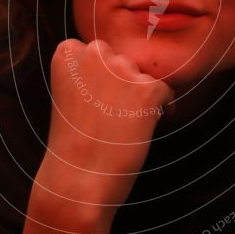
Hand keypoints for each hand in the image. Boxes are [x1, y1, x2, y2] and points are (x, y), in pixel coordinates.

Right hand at [33, 39, 173, 222]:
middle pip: (121, 60)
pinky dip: (163, 108)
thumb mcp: (69, 95)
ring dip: (140, 96)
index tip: (96, 101)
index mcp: (68, 53)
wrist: (77, 182)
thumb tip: (124, 66)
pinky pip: (166, 91)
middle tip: (113, 116)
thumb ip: (89, 74)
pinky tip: (148, 127)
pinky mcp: (147, 90)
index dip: (101, 78)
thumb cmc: (71, 144)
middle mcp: (94, 54)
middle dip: (122, 83)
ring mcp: (121, 70)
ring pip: (142, 76)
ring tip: (125, 125)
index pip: (95, 51)